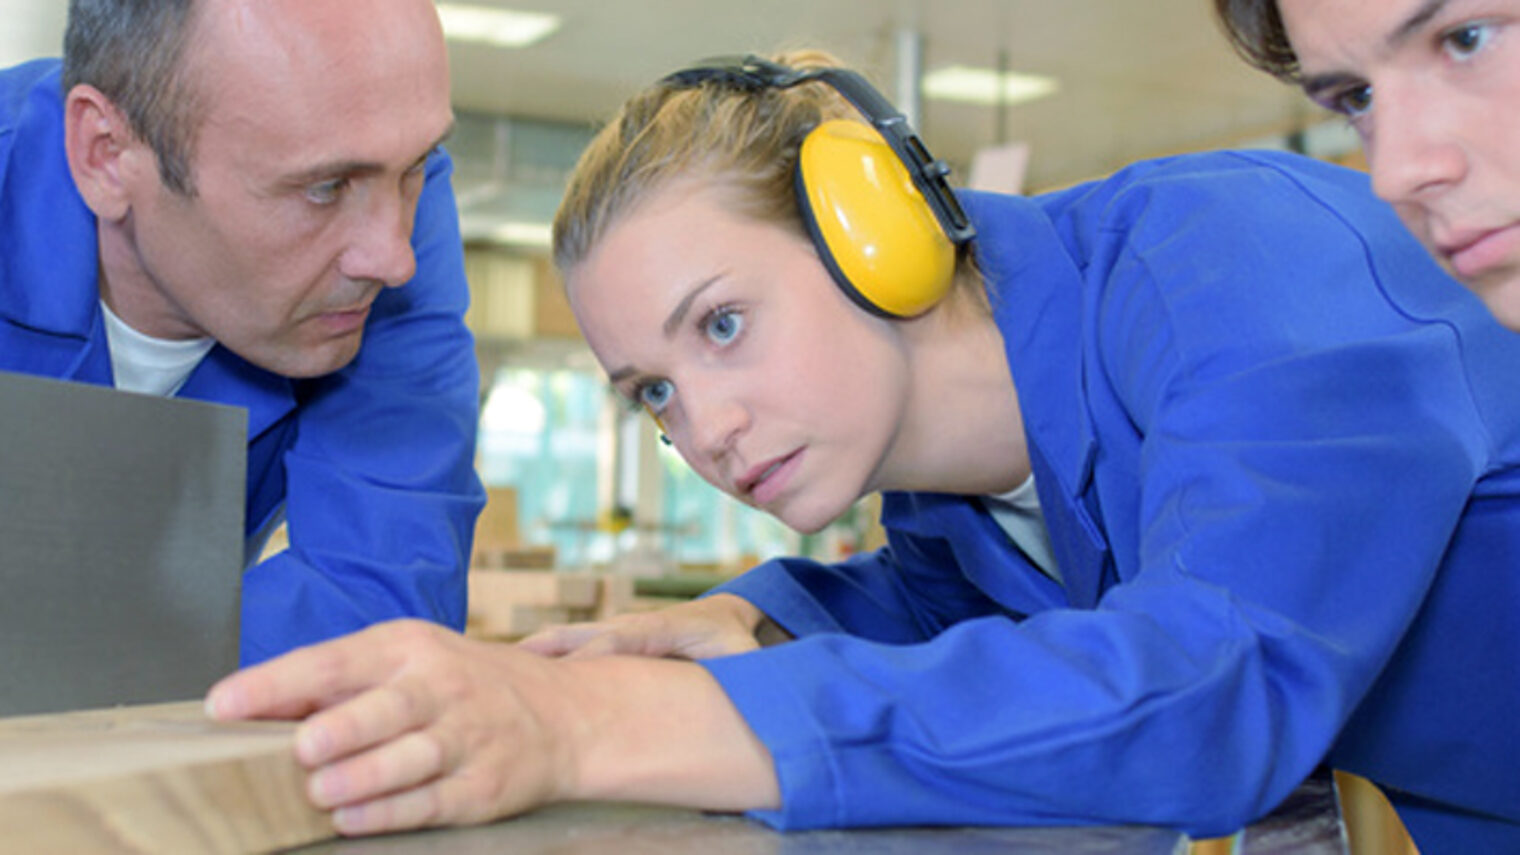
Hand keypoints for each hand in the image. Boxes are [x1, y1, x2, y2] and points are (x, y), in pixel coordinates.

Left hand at [205, 620, 578, 834]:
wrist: (562, 714)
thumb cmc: (463, 685)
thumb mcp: (407, 660)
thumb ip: (335, 683)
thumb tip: (248, 708)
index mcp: (408, 648)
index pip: (335, 660)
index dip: (278, 682)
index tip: (225, 703)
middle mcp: (440, 688)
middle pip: (388, 706)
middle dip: (344, 727)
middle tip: (303, 747)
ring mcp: (466, 737)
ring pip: (412, 757)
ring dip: (365, 776)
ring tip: (323, 791)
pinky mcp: (482, 786)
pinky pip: (431, 801)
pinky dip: (390, 812)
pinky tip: (353, 818)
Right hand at [517, 593, 778, 659]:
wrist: (729, 614)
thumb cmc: (738, 641)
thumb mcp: (748, 657)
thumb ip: (747, 671)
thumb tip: (750, 688)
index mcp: (665, 627)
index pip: (624, 638)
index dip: (597, 653)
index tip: (571, 671)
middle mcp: (634, 624)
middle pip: (584, 633)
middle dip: (550, 648)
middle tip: (510, 665)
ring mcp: (617, 630)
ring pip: (570, 638)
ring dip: (535, 652)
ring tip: (494, 667)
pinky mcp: (609, 639)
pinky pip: (571, 646)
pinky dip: (541, 655)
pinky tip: (510, 671)